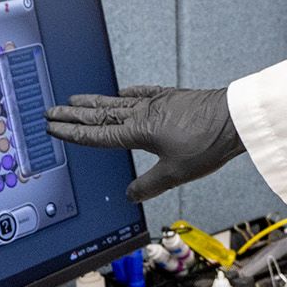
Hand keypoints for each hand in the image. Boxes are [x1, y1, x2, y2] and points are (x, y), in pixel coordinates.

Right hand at [44, 85, 246, 202]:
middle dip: (73, 114)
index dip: (73, 132)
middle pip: (101, 114)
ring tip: (75, 98)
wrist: (236, 118)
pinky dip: (130, 92)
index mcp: (139, 132)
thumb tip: (130, 195)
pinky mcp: (173, 97)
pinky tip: (123, 91)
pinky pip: (145, 92)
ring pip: (118, 101)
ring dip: (95, 101)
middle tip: (50, 110)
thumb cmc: (208, 144)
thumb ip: (149, 185)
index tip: (52, 128)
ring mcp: (158, 102)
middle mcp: (143, 113)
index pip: (97, 134)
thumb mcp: (176, 173)